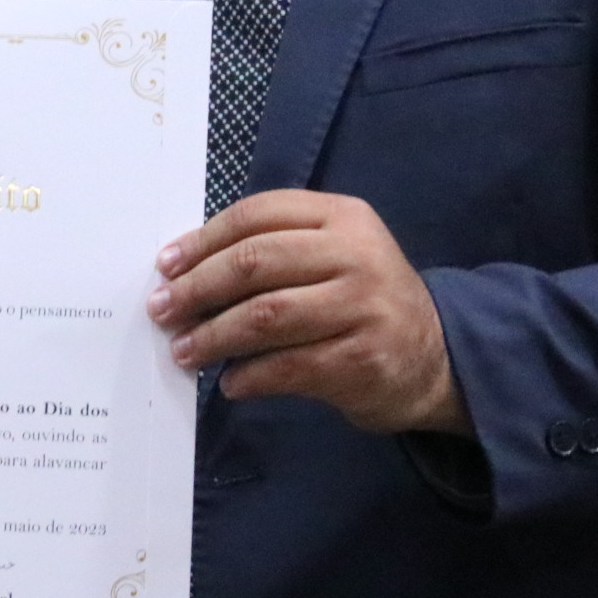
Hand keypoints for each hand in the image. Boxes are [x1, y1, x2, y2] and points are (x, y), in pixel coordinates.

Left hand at [148, 191, 469, 433]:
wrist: (434, 357)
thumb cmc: (361, 301)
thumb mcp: (331, 255)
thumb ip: (272, 251)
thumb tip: (185, 273)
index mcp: (342, 216)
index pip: (257, 215)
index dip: (203, 240)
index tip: (165, 267)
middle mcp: (356, 255)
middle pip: (255, 262)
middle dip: (197, 288)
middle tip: (163, 311)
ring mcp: (363, 307)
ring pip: (265, 315)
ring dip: (213, 336)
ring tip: (184, 351)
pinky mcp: (362, 359)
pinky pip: (286, 366)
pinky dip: (248, 376)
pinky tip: (230, 383)